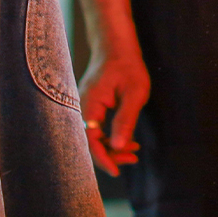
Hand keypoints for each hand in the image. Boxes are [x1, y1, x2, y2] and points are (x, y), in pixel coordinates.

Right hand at [81, 48, 150, 174]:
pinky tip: (128, 140)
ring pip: (94, 136)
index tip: (116, 171)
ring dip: (112, 146)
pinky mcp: (91, 107)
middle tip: (133, 158)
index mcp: (90, 104)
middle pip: (91, 141)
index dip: (103, 158)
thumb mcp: (134, 93)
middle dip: (111, 154)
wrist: (116, 46)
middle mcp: (82, 107)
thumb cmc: (128, 65)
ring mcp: (85, 107)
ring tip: (134, 151)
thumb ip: (125, 120)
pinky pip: (97, 128)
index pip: (91, 139)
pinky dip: (111, 136)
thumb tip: (118, 146)